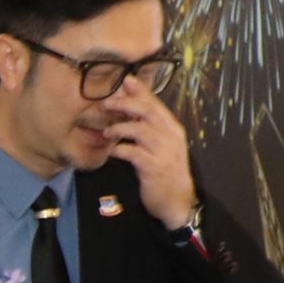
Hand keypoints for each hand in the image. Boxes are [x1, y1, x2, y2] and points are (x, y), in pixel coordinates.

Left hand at [99, 100, 199, 228]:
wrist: (176, 201)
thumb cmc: (165, 170)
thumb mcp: (160, 144)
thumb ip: (148, 125)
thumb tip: (132, 103)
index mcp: (172, 128)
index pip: (156, 104)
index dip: (139, 91)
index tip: (123, 81)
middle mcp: (171, 137)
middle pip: (147, 111)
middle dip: (125, 104)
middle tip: (106, 104)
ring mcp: (164, 152)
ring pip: (140, 130)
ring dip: (119, 128)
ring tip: (107, 132)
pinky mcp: (154, 168)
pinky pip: (133, 153)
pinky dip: (120, 149)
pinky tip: (112, 151)